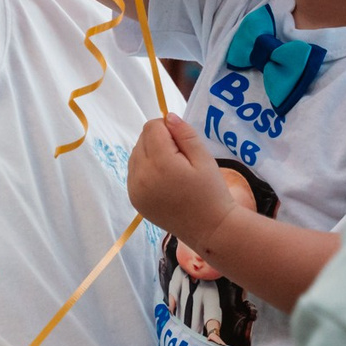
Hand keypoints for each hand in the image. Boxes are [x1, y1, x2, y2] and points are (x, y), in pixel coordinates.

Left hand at [128, 115, 234, 248]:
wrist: (209, 229)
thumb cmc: (211, 192)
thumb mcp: (204, 158)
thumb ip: (185, 134)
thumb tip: (168, 117)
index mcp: (160, 163)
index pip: (152, 127)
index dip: (168, 129)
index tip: (184, 144)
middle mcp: (141, 176)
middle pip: (141, 139)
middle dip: (159, 141)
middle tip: (181, 159)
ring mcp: (135, 189)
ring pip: (135, 154)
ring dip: (151, 154)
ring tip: (172, 170)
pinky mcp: (134, 199)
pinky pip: (134, 171)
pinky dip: (146, 169)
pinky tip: (164, 180)